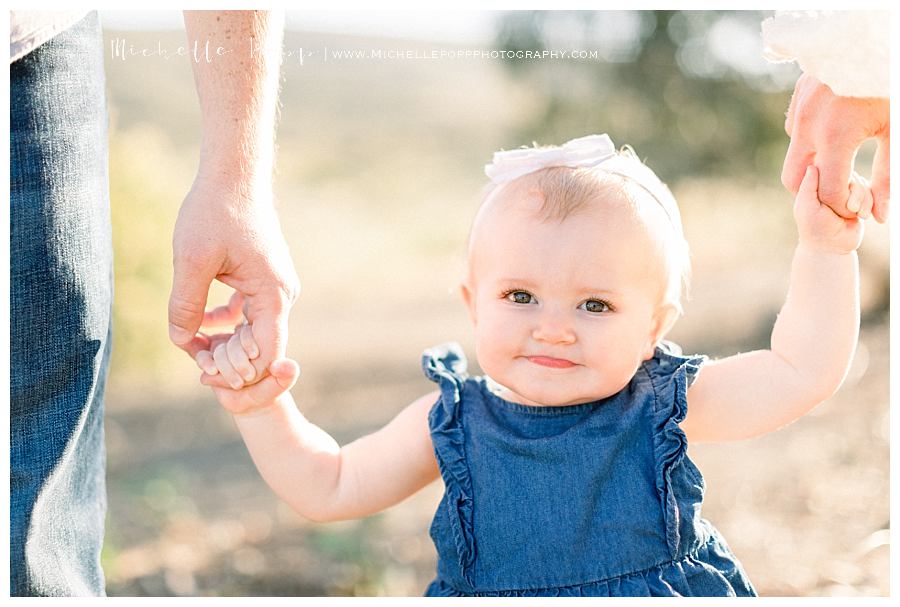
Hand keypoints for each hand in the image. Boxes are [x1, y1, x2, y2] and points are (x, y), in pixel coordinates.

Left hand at [168, 175, 299, 387]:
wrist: (233, 177)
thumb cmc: (214, 212)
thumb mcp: (191, 259)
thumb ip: (185, 305)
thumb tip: (180, 341)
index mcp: (274, 294)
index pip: (267, 354)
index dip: (239, 373)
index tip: (204, 374)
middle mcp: (282, 296)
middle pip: (260, 347)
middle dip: (228, 361)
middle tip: (193, 362)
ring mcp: (274, 289)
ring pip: (252, 332)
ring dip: (224, 343)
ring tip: (191, 345)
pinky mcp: (263, 281)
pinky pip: (247, 315)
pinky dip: (225, 324)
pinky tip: (199, 323)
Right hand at [194, 320, 297, 412]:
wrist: (252, 403)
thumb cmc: (268, 390)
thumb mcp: (281, 384)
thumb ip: (288, 375)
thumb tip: (289, 365)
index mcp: (257, 340)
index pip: (249, 332)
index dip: (249, 343)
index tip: (255, 356)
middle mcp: (238, 341)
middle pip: (232, 341)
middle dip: (237, 360)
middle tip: (248, 378)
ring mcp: (222, 350)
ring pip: (217, 349)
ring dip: (224, 366)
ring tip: (237, 383)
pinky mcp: (209, 360)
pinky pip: (201, 355)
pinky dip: (205, 362)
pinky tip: (212, 371)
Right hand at [782, 74, 889, 221]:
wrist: (876, 40)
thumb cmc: (888, 88)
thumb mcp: (894, 133)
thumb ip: (887, 176)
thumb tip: (882, 216)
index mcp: (835, 136)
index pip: (828, 191)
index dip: (844, 204)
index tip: (861, 203)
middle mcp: (809, 125)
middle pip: (794, 181)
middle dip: (815, 191)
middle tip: (844, 188)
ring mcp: (800, 109)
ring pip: (794, 155)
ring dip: (813, 165)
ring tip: (843, 159)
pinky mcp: (799, 96)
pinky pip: (795, 130)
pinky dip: (810, 141)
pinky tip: (834, 133)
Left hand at [794, 166, 864, 254]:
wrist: (832, 247)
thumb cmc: (815, 227)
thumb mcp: (806, 206)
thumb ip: (808, 185)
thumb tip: (812, 165)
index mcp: (815, 184)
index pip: (829, 166)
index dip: (836, 178)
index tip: (834, 194)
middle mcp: (830, 186)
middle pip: (849, 173)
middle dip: (853, 190)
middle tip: (849, 208)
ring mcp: (845, 192)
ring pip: (861, 183)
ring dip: (861, 199)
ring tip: (854, 214)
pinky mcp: (858, 200)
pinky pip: (870, 192)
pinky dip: (868, 203)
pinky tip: (861, 215)